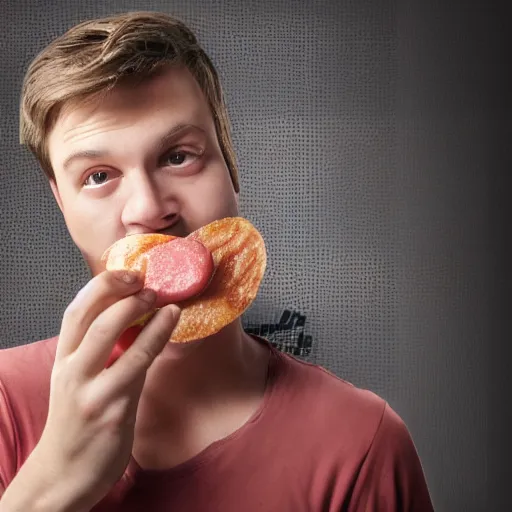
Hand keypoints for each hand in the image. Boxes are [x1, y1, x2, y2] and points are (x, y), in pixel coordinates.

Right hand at [2, 270, 179, 510]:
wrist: (63, 476)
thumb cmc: (78, 421)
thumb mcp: (78, 381)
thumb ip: (98, 350)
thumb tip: (132, 315)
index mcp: (62, 360)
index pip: (76, 311)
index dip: (102, 287)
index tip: (127, 272)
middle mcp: (70, 371)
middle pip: (94, 318)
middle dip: (124, 293)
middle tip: (149, 283)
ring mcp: (89, 391)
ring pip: (115, 338)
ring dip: (144, 313)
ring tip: (166, 300)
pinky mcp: (111, 410)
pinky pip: (138, 366)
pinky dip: (156, 338)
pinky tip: (170, 324)